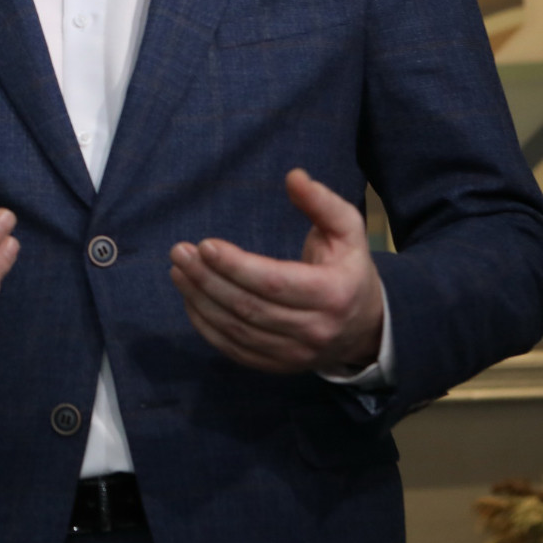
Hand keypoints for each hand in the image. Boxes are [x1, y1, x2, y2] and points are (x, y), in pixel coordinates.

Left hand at [168, 169, 382, 374]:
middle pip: (249, 307)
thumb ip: (322, 202)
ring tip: (178, 270)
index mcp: (333, 293)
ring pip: (237, 329)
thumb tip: (293, 176)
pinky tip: (190, 298)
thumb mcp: (348, 231)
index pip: (274, 283)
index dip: (236, 266)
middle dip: (208, 279)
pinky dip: (206, 325)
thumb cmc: (348, 268)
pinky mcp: (277, 366)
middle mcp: (314, 330)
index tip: (205, 244)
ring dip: (200, 300)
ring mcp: (294, 354)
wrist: (364, 328)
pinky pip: (234, 348)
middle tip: (179, 253)